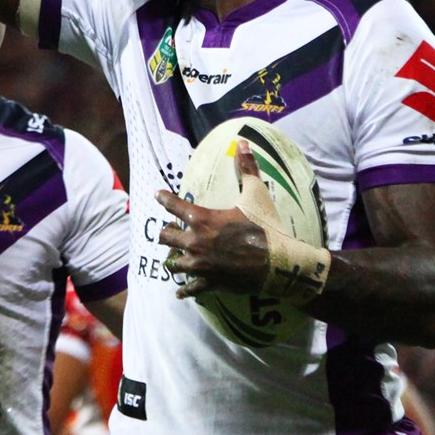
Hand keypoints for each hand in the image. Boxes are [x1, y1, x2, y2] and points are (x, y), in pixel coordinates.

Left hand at [155, 140, 278, 298]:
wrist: (278, 263)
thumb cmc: (265, 226)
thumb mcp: (256, 194)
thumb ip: (247, 168)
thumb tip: (243, 142)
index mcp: (203, 220)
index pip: (174, 206)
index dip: (163, 198)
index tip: (156, 195)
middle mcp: (195, 243)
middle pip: (166, 238)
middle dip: (166, 234)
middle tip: (168, 231)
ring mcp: (201, 265)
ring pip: (174, 264)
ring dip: (174, 260)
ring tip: (174, 259)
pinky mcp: (210, 283)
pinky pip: (190, 289)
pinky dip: (186, 290)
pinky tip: (181, 292)